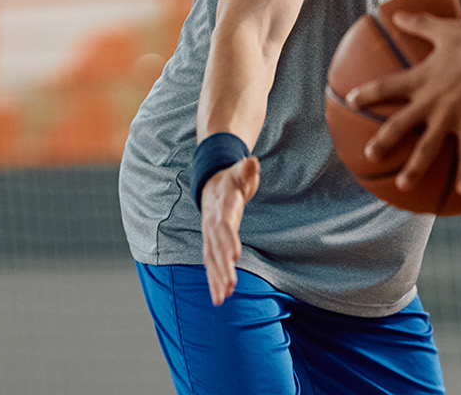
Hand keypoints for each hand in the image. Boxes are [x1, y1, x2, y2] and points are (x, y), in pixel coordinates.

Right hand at [199, 156, 259, 304]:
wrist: (212, 183)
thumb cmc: (232, 179)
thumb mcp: (240, 171)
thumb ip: (246, 169)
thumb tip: (251, 161)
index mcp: (221, 206)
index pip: (224, 225)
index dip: (228, 240)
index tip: (235, 256)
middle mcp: (212, 224)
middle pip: (216, 248)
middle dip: (222, 267)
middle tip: (230, 286)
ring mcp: (209, 236)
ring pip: (211, 260)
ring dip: (216, 279)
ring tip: (222, 298)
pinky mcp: (210, 245)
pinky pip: (211, 264)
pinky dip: (214, 280)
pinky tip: (219, 297)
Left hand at [347, 10, 460, 196]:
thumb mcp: (443, 28)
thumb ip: (418, 23)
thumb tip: (395, 14)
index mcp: (421, 79)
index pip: (386, 87)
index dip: (367, 94)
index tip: (351, 101)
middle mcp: (430, 101)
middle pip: (399, 125)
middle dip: (382, 141)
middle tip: (368, 155)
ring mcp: (450, 116)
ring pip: (426, 148)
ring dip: (413, 168)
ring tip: (402, 185)